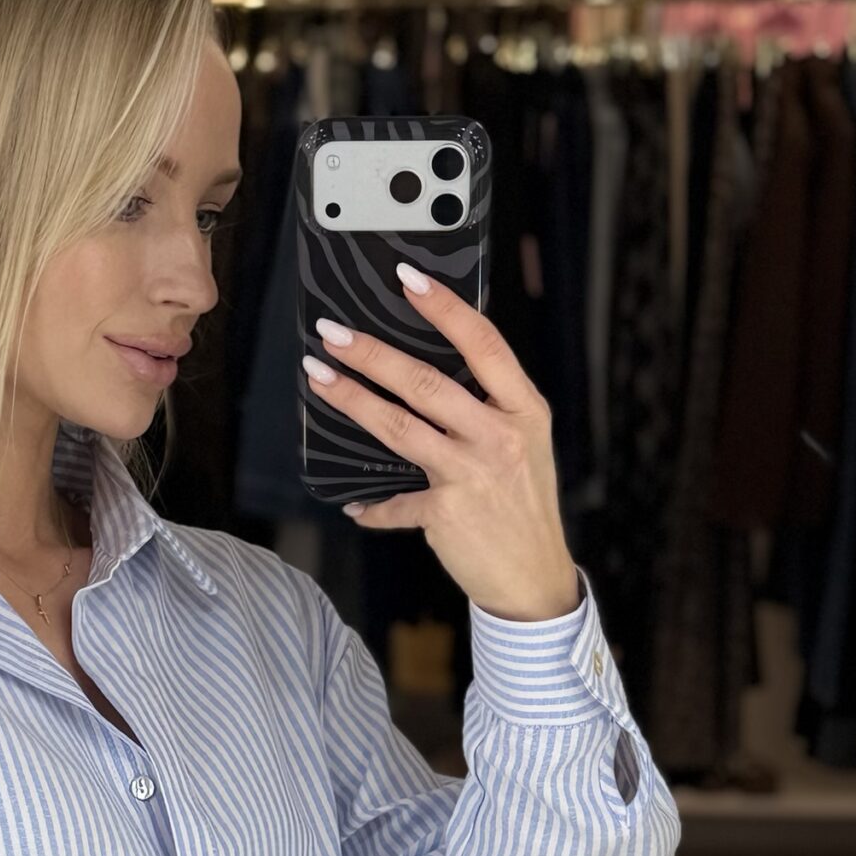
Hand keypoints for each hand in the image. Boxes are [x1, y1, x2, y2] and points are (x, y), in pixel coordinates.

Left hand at [302, 267, 581, 621]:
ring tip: (320, 378)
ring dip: (353, 400)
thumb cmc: (523, 504)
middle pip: (426, 382)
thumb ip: (489, 407)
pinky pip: (396, 503)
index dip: (444, 308)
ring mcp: (472, 473)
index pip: (483, 344)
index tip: (408, 278)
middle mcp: (500, 436)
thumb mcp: (526, 443)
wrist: (534, 576)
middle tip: (333, 332)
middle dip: (372, 353)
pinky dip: (373, 506)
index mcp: (523, 409)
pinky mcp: (446, 512)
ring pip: (400, 427)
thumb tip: (429, 372)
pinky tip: (354, 502)